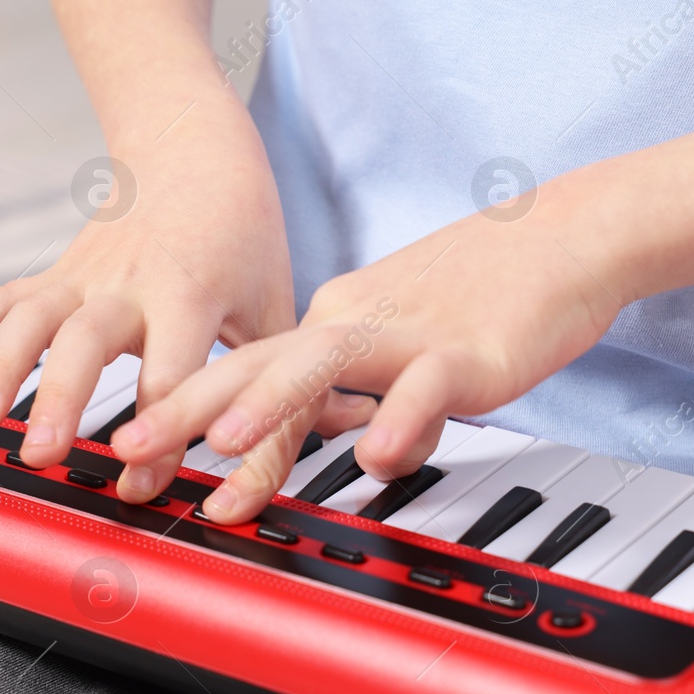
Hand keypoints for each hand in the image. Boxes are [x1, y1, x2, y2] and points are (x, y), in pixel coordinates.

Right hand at [0, 106, 357, 502]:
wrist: (189, 143)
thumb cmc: (241, 227)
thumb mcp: (277, 299)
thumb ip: (294, 375)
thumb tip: (350, 432)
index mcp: (193, 289)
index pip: (176, 370)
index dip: (161, 429)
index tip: (146, 482)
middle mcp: (130, 281)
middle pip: (90, 340)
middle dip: (63, 397)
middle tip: (43, 454)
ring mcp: (83, 276)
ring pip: (33, 318)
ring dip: (1, 368)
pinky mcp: (54, 274)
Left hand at [109, 199, 628, 522]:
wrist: (566, 235)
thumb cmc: (489, 290)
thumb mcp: (410, 349)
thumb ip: (378, 397)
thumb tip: (363, 449)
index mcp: (335, 318)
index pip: (249, 373)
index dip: (191, 415)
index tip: (142, 456)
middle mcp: (355, 320)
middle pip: (257, 364)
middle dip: (187, 409)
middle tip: (126, 447)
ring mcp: (407, 333)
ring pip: (322, 366)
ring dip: (268, 406)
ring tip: (222, 446)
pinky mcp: (464, 350)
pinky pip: (424, 390)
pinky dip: (399, 423)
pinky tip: (377, 459)